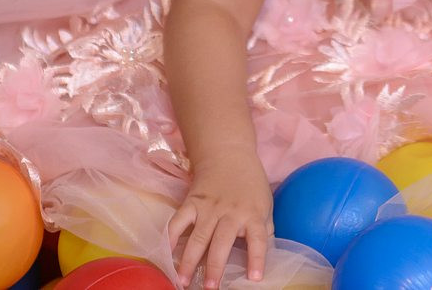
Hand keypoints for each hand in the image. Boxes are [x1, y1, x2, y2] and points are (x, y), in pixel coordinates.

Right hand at [168, 146, 273, 288]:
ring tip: (183, 280)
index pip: (258, 239)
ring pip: (198, 237)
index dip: (257, 259)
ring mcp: (209, 207)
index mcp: (253, 214)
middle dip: (215, 266)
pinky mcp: (192, 201)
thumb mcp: (265, 204)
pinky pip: (179, 221)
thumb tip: (264, 257)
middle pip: (222, 242)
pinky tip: (166, 253)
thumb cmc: (250, 184)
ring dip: (189, 260)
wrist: (229, 154)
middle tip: (210, 287)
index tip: (254, 278)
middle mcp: (231, 212)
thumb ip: (264, 230)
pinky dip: (171, 237)